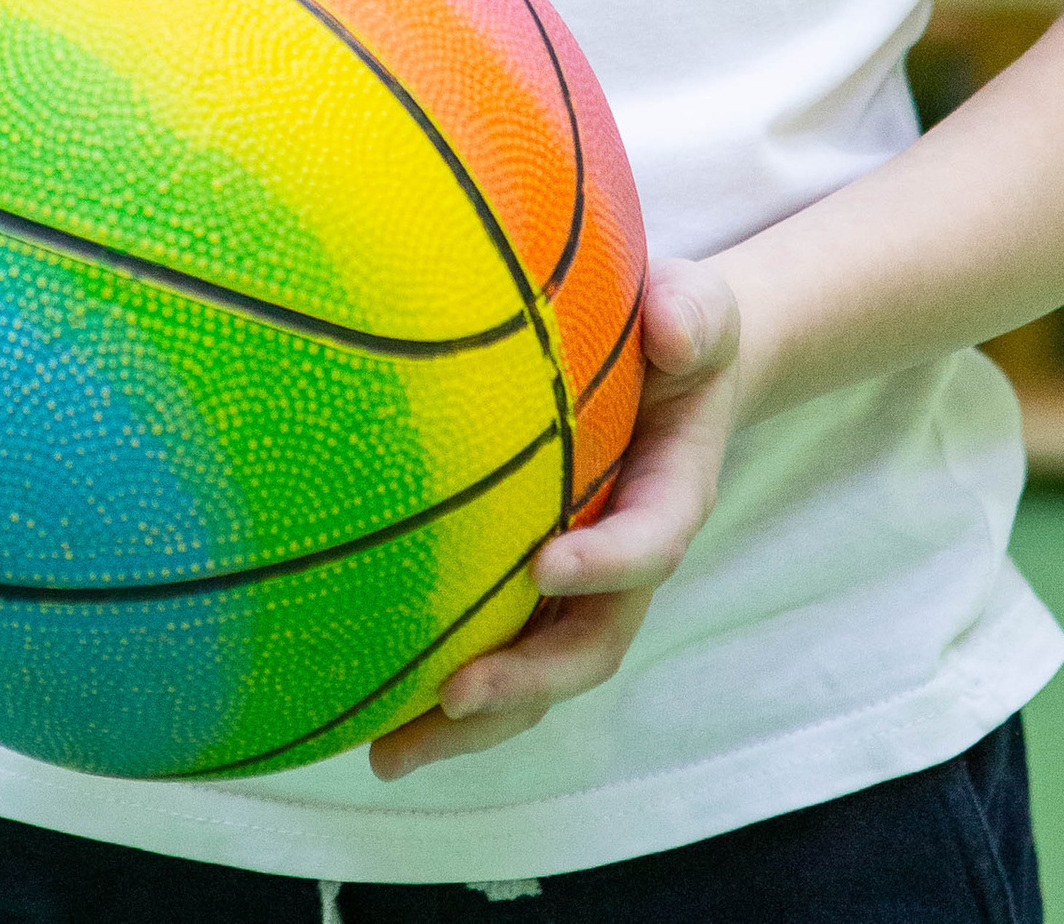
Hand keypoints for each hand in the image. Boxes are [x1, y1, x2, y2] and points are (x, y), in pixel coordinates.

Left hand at [367, 258, 743, 780]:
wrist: (672, 363)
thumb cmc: (675, 333)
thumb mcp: (698, 310)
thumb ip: (691, 319)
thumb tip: (669, 330)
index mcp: (670, 498)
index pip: (649, 544)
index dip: (606, 564)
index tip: (546, 565)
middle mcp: (625, 562)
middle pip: (587, 648)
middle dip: (526, 682)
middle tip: (455, 694)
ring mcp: (579, 586)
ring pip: (534, 674)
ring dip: (469, 722)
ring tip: (388, 754)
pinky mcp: (533, 590)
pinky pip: (496, 648)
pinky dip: (439, 692)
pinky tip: (365, 711)